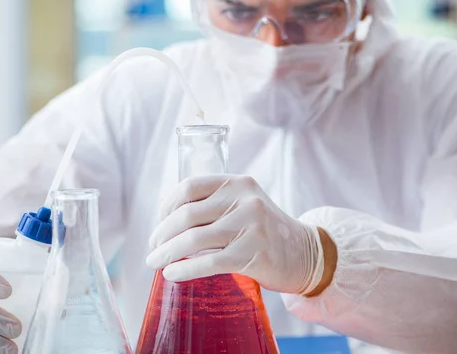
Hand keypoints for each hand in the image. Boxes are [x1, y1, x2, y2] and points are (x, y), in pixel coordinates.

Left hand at [146, 174, 323, 294]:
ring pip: (194, 239)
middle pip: (187, 214)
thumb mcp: (243, 204)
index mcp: (237, 182)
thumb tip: (166, 214)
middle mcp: (244, 199)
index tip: (158, 224)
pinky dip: (184, 269)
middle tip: (152, 248)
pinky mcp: (253, 253)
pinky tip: (171, 274)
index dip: (166, 206)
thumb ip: (214, 203)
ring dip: (166, 253)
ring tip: (155, 262)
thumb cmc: (264, 230)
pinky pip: (208, 262)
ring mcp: (250, 225)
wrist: (304, 253)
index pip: (189, 186)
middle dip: (161, 234)